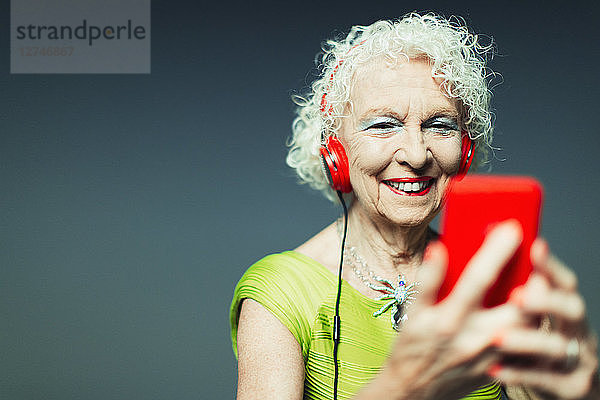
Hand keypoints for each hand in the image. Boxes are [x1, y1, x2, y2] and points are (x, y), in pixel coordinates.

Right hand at [372, 220, 525, 399]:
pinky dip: (534, 327)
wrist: (414, 390)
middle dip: (535, 280)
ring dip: (538, 302)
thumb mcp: (412, 313)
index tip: (513, 228)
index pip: (478, 279)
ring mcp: (491, 356)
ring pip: (529, 327)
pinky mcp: (500, 368)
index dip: (497, 251)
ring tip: (537, 281)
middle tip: (538, 258)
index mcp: (449, 319)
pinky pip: (527, 347)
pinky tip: (531, 311)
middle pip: (518, 306)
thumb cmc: (412, 348)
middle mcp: (474, 338)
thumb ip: (427, 280)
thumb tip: (439, 249)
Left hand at [489, 239, 599, 398]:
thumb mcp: (535, 315)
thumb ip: (519, 291)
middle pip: (572, 309)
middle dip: (545, 300)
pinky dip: (518, 373)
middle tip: (516, 295)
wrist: (566, 386)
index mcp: (567, 308)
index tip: (534, 246)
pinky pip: (545, 380)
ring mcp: (578, 359)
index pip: (564, 281)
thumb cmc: (538, 342)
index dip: (551, 265)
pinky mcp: (570, 386)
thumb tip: (483, 256)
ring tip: (496, 336)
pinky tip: (494, 368)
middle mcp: (577, 330)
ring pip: (558, 346)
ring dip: (526, 340)